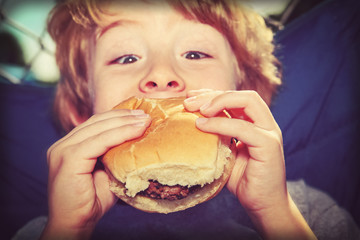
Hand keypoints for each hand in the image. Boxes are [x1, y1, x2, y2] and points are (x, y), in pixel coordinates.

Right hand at [41, 109, 150, 238]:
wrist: (75, 224)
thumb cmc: (93, 200)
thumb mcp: (106, 171)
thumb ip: (113, 154)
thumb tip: (137, 139)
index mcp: (69, 145)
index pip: (96, 123)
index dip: (119, 116)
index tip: (141, 115)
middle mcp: (62, 145)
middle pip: (97, 122)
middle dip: (124, 116)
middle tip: (146, 115)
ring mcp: (62, 150)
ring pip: (99, 128)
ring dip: (125, 122)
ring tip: (145, 120)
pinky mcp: (68, 159)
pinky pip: (98, 141)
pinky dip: (120, 134)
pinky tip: (137, 131)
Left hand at [184, 89, 315, 239]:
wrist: (262, 205)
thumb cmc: (243, 180)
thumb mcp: (226, 152)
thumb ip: (217, 136)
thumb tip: (193, 122)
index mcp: (257, 124)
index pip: (237, 98)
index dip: (214, 94)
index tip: (191, 98)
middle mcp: (266, 125)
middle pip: (244, 95)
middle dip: (214, 95)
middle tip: (189, 102)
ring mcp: (270, 133)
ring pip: (248, 102)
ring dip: (218, 102)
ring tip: (196, 110)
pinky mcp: (269, 146)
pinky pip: (243, 128)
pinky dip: (220, 123)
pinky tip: (202, 126)